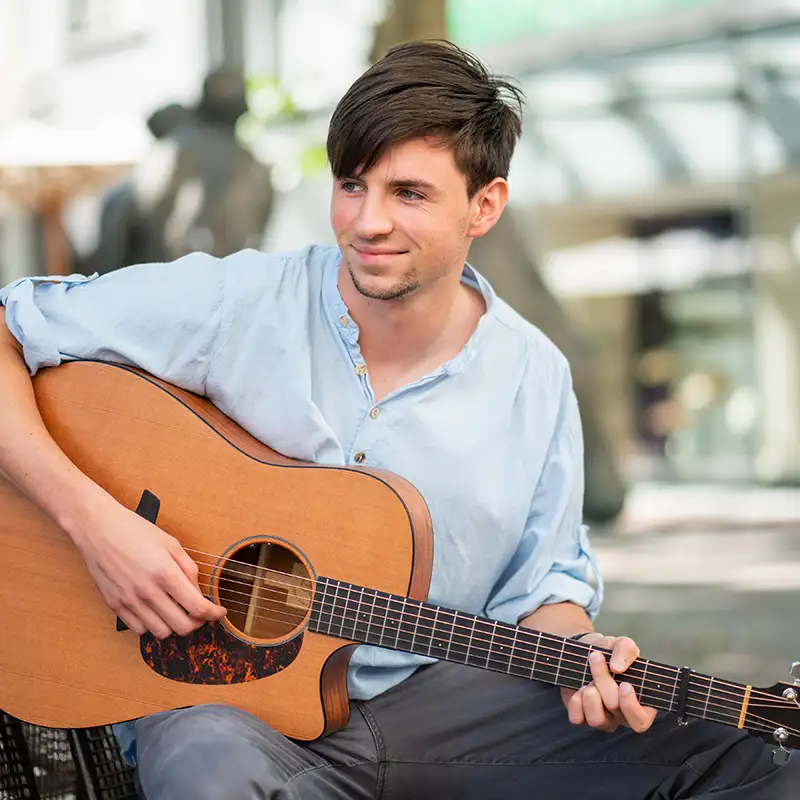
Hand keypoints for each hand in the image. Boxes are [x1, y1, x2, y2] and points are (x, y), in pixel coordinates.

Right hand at [72, 493, 226, 638]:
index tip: (219, 612)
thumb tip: (198, 591)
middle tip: (200, 613)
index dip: (214, 614)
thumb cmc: (134, 530)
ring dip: (174, 626)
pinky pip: (138, 629)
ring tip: (177, 612)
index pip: (198, 608)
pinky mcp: (114, 605)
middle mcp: (148, 592)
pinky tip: (155, 612)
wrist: (98, 528)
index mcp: (166, 573)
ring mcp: (129, 601)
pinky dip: (151, 626)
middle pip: (182, 627)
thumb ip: (188, 568)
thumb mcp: (170, 543)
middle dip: (197, 623)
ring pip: (161, 632)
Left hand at [560, 633, 656, 733]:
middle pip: (615, 709)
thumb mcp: (621, 644)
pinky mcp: (582, 717)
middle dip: (604, 682)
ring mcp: (602, 719)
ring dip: (590, 693)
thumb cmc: (609, 652)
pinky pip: (578, 718)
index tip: (624, 684)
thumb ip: (626, 650)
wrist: (585, 652)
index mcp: (639, 702)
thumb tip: (618, 667)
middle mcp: (621, 716)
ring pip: (596, 719)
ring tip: (588, 678)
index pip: (641, 720)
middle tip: (596, 658)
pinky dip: (576, 701)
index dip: (631, 706)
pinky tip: (579, 688)